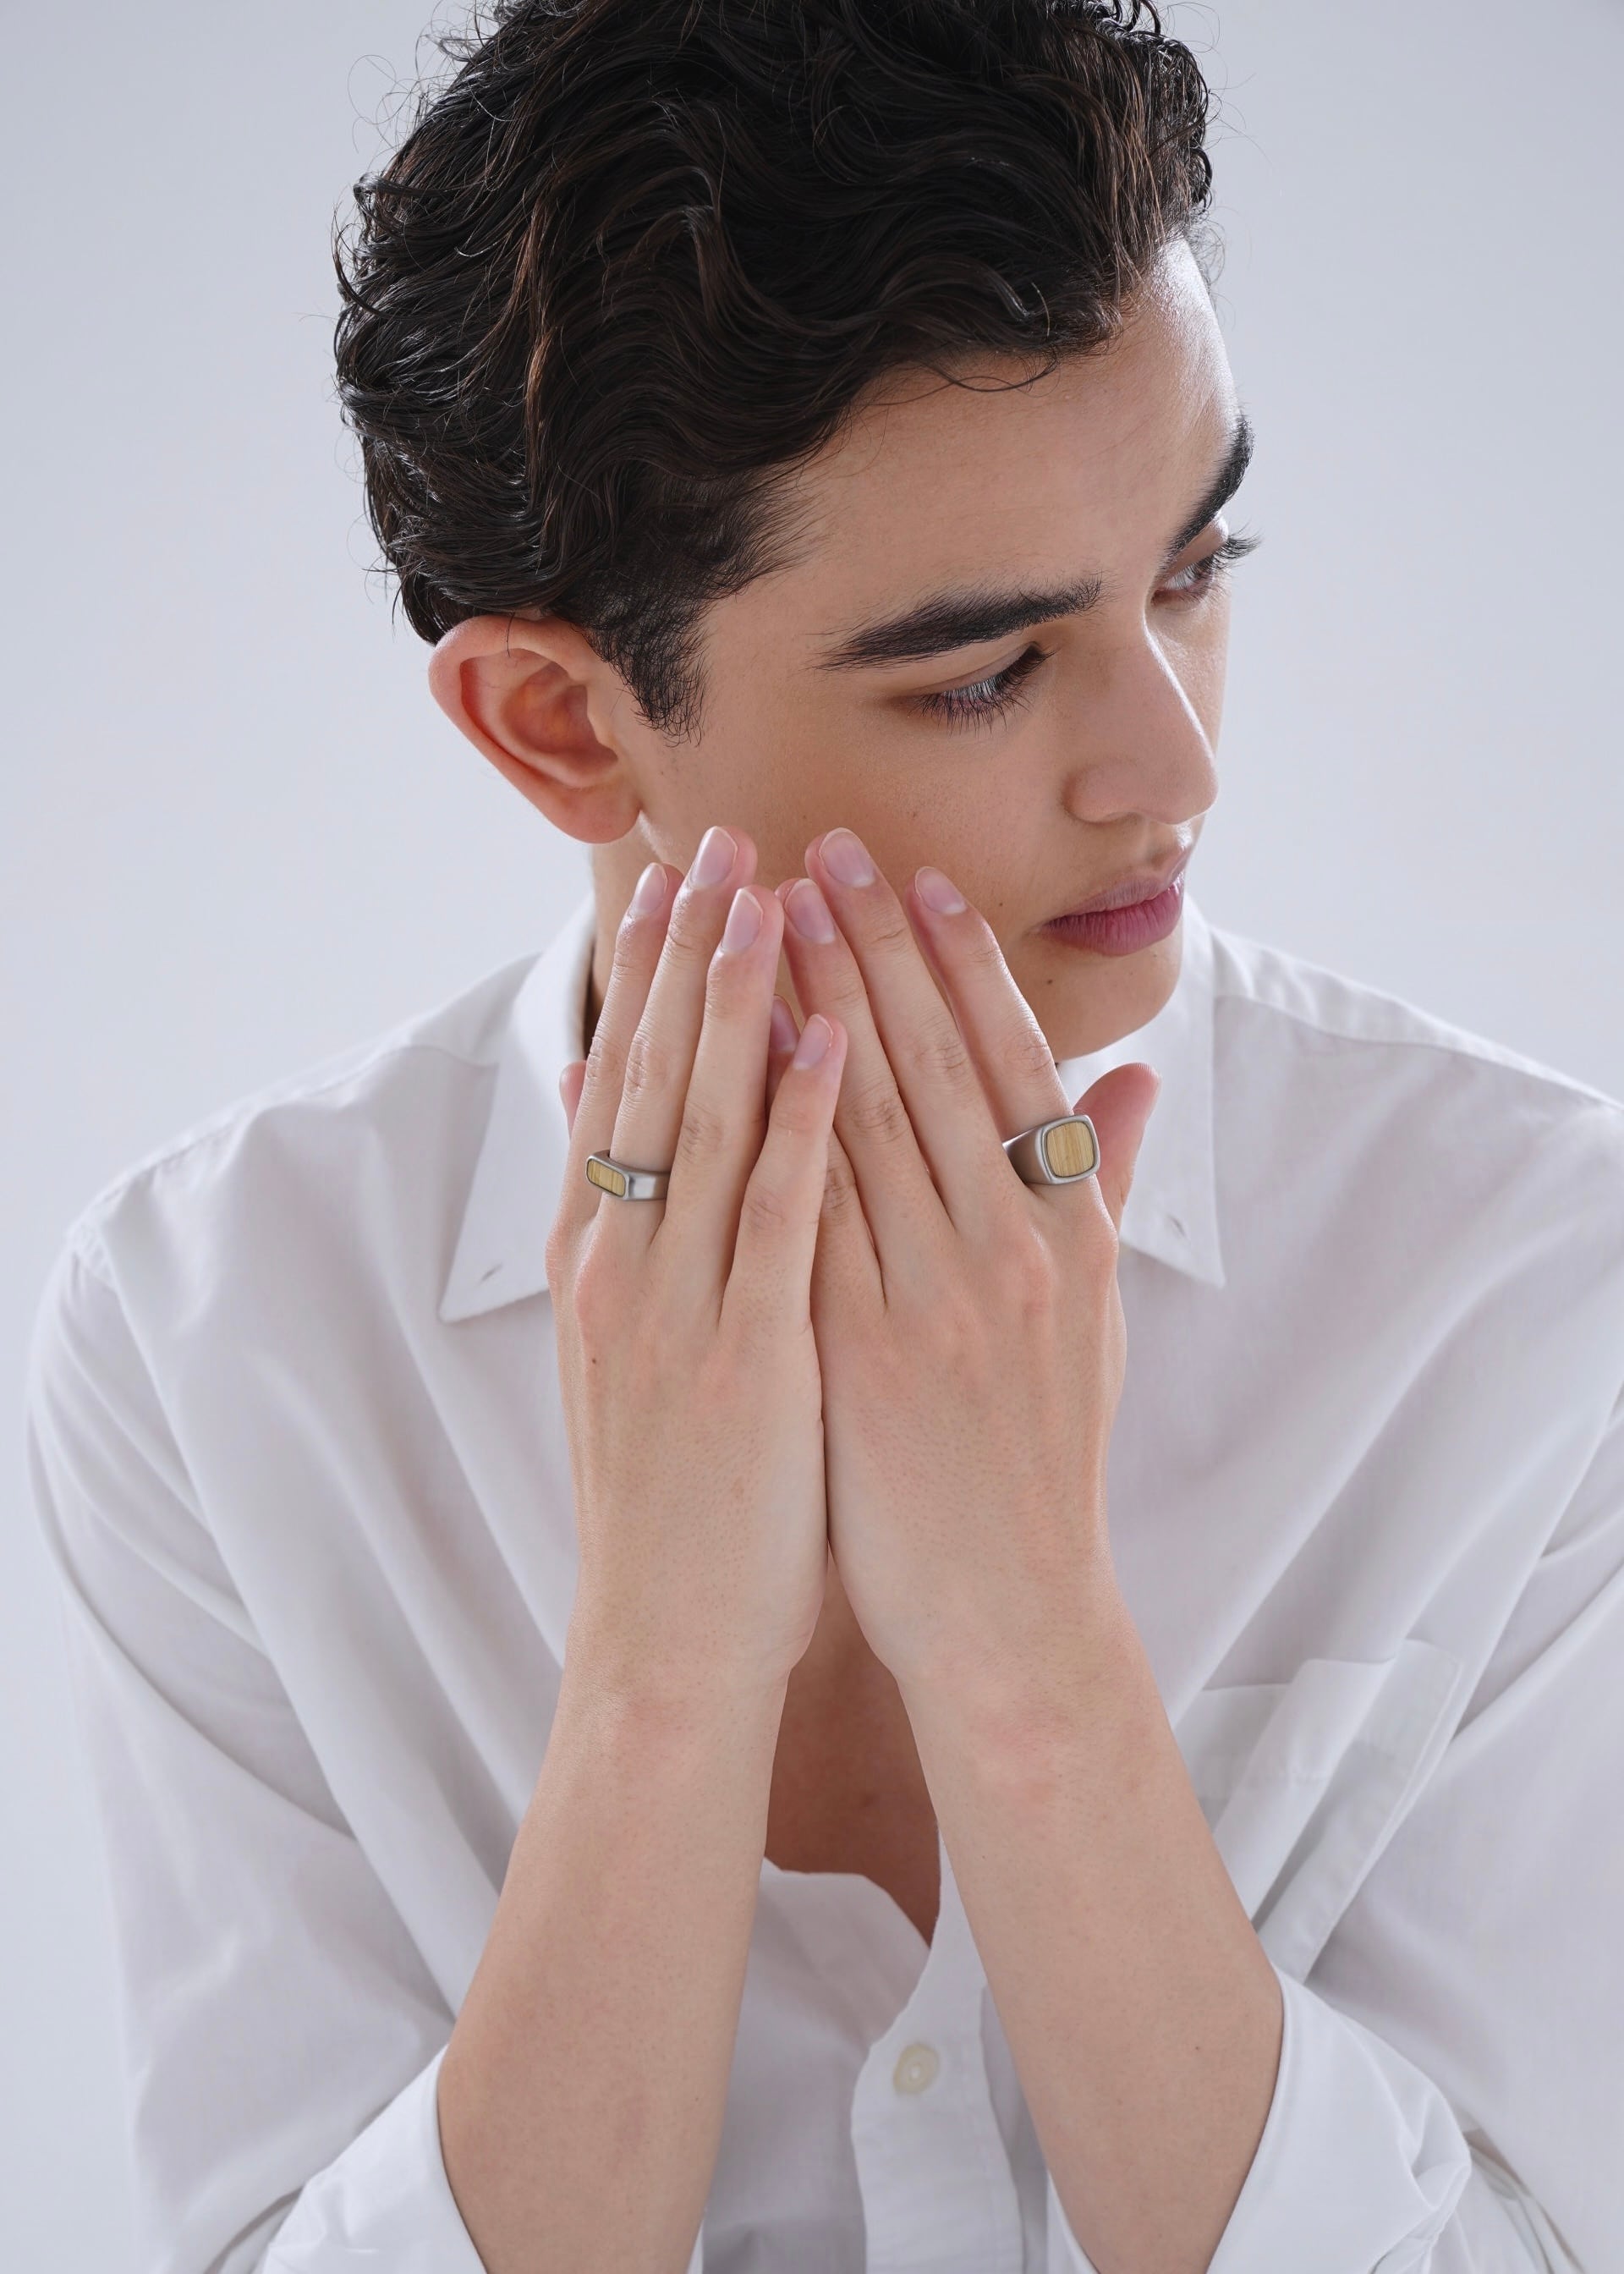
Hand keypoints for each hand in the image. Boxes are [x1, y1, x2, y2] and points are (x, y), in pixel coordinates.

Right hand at [550, 826, 847, 1702]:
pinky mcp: (740, 1353)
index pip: (624, 1083)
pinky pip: (773, 1215)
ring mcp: (673, 1304)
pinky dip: (799, 1120)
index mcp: (600, 1256)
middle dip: (689, 952)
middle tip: (719, 838)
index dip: (655, 976)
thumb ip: (625, 1221)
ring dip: (739, 1000)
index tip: (685, 875)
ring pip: (705, 1120)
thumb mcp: (631, 1344)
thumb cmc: (674, 1487)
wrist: (666, 1633)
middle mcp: (621, 1261)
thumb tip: (601, 1099)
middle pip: (652, 1075)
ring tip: (769, 893)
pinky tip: (829, 1038)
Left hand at [773, 830, 1160, 1703]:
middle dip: (867, 949)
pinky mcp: (856, 1354)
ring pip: (857, 1124)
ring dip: (806, 1009)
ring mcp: (929, 1303)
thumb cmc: (1041, 1454)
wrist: (1004, 1605)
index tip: (910, 877)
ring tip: (764, 915)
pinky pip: (800, 1217)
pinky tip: (719, 1059)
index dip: (955, 965)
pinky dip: (760, 1129)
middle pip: (927, 1068)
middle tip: (819, 849)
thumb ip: (1096, 1191)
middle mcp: (1006, 1254)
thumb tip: (1130, 1080)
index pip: (1008, 1066)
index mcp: (1067, 1236)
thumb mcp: (1094, 1317)